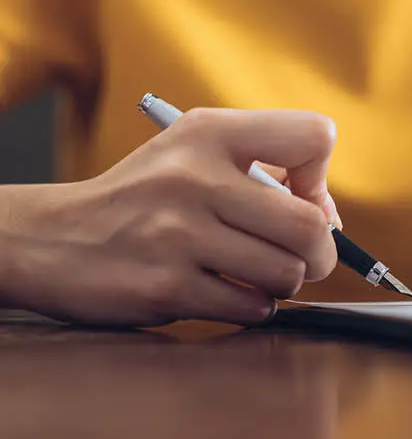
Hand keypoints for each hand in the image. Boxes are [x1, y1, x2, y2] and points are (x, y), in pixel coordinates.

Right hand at [0, 108, 339, 325]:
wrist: (53, 239)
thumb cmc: (147, 197)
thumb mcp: (196, 151)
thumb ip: (269, 167)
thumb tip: (330, 219)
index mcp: (209, 133)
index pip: (314, 137)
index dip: (320, 178)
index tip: (299, 198)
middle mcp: (195, 178)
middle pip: (311, 225)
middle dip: (322, 252)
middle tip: (304, 258)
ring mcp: (178, 234)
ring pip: (286, 273)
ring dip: (283, 283)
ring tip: (254, 273)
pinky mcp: (166, 286)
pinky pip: (252, 307)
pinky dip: (252, 307)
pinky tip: (225, 292)